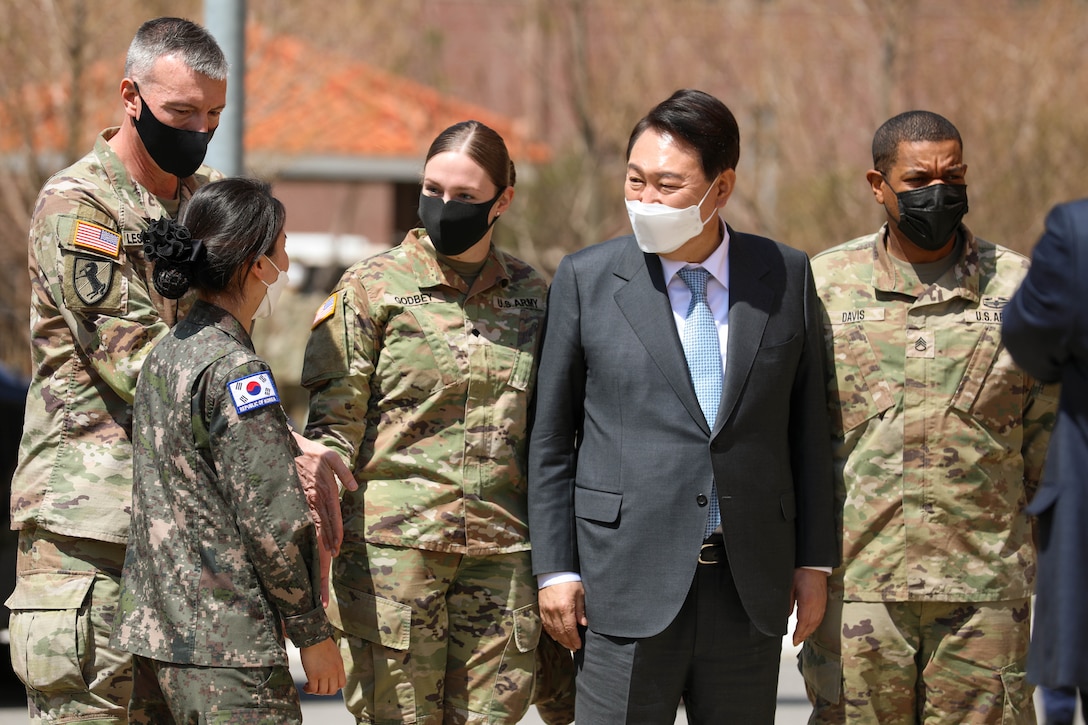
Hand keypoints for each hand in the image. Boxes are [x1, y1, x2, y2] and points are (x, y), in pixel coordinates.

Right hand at [292, 433, 357, 558]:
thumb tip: (355, 487)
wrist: (285, 448)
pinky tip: (310, 543)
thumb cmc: (310, 452)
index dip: (336, 532)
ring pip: (313, 526)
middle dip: (328, 543)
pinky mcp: (297, 501)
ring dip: (319, 541)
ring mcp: (304, 502)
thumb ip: (344, 472)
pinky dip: (309, 533)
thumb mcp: (330, 457)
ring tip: (325, 557)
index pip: (332, 516)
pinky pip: (304, 520)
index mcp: (324, 491)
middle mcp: (314, 499)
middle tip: (333, 558)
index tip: (338, 546)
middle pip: (323, 526)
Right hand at [300, 637, 345, 695]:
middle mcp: (333, 672)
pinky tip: (305, 686)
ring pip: (322, 692)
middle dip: (324, 691)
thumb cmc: (322, 642)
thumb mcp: (334, 653)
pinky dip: (308, 690)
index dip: (334, 687)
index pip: (341, 684)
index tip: (327, 684)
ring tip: (309, 686)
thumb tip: (331, 668)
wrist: (314, 637)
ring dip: (315, 691)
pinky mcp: (313, 675)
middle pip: (332, 691)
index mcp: (339, 666)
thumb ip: (334, 663)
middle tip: (318, 687)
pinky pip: (312, 689)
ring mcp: (324, 674)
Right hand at [539, 581, 586, 650]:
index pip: (569, 629)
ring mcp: (546, 610)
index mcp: (565, 607)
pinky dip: (551, 632)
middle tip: (574, 648)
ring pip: (552, 630)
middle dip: (568, 642)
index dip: (574, 639)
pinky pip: (546, 625)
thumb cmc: (570, 580)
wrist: (554, 570)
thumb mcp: (580, 593)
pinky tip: (556, 636)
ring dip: (560, 639)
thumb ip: (581, 610)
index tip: (579, 645)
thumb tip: (584, 624)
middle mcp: (554, 611)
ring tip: (567, 645)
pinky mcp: (541, 608)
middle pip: (561, 632)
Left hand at [789, 568, 827, 645]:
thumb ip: (788, 602)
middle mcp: (817, 605)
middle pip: (811, 625)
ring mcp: (822, 604)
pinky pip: (820, 617)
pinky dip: (815, 625)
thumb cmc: (800, 573)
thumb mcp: (790, 586)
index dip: (799, 633)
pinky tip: (810, 627)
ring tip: (801, 638)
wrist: (814, 565)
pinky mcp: (824, 602)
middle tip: (796, 642)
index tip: (794, 641)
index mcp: (808, 602)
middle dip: (803, 635)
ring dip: (809, 631)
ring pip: (816, 622)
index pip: (803, 622)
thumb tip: (785, 615)